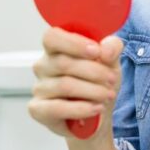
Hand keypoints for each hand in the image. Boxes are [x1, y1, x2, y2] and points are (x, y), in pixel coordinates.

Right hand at [29, 27, 122, 142]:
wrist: (97, 113)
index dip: (73, 44)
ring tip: (107, 95)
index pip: (52, 37)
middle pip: (63, 63)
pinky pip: (57, 108)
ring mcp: (39, 88)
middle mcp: (43, 66)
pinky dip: (81, 109)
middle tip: (111, 79)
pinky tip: (96, 108)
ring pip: (64, 85)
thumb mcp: (111, 61)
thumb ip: (112, 48)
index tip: (96, 51)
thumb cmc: (98, 82)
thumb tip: (105, 50)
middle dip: (94, 71)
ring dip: (92, 91)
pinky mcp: (38, 109)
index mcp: (56, 48)